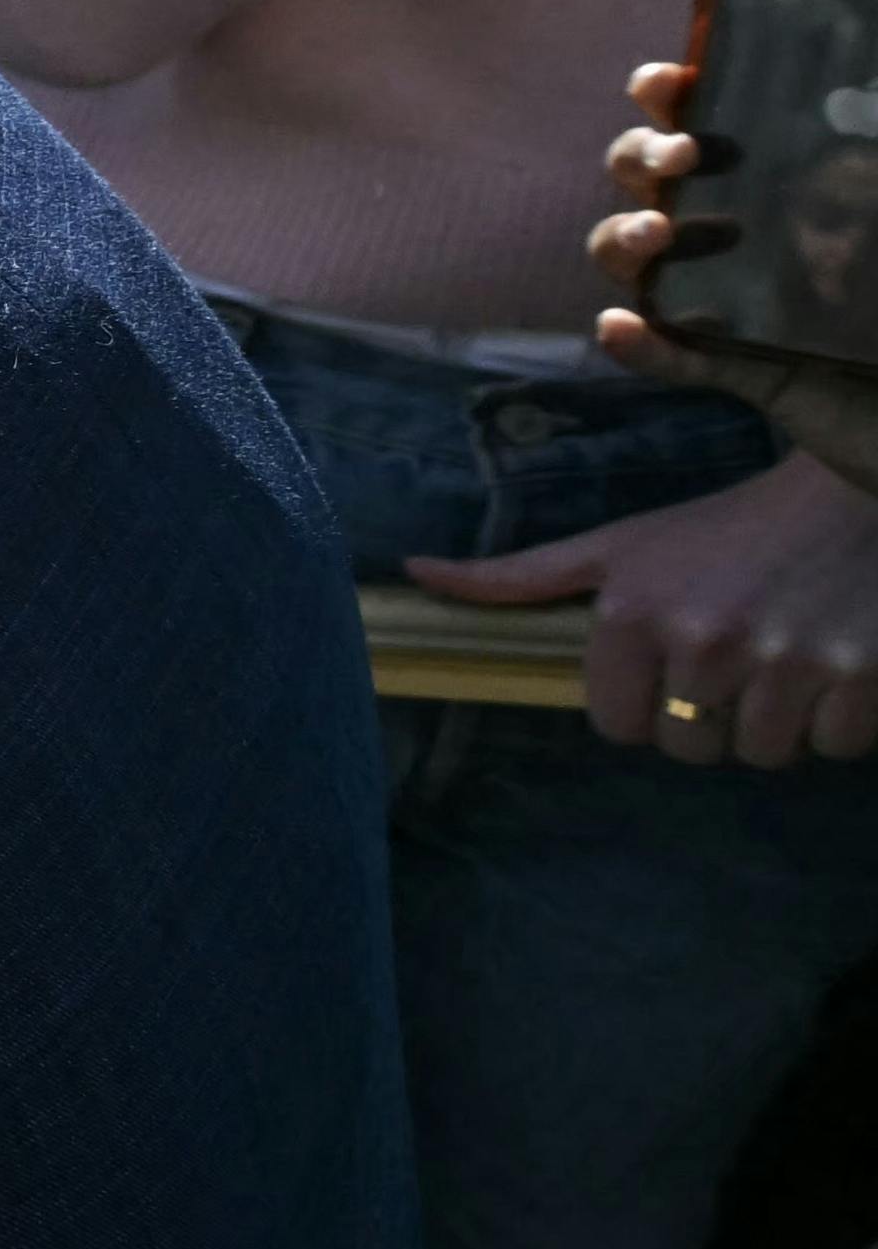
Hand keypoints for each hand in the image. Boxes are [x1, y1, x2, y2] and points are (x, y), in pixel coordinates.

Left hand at [409, 453, 877, 766]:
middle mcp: (706, 640)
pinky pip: (836, 748)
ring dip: (777, 722)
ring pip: (764, 755)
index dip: (645, 708)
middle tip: (736, 659)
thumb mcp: (619, 546)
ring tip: (784, 657)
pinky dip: (840, 722)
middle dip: (710, 718)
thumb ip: (519, 575)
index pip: (619, 728)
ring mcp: (789, 662)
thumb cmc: (724, 528)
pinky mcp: (862, 678)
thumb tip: (416, 572)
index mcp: (636, 613)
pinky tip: (835, 663)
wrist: (851, 493)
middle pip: (690, 748)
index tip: (671, 669)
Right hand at [591, 60, 877, 496]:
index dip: (664, 97)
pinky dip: (640, 344)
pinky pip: (670, 358)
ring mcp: (718, 299)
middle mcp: (726, 233)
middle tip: (681, 156)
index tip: (664, 83)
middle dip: (639, 156)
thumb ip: (865, 177)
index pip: (696, 126)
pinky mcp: (731, 368)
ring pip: (630, 264)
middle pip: (640, 182)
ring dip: (624, 238)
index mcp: (766, 185)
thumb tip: (853, 129)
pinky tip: (619, 326)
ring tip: (658, 233)